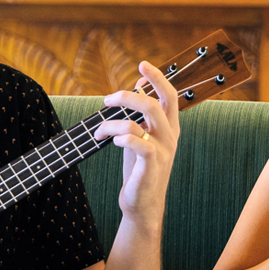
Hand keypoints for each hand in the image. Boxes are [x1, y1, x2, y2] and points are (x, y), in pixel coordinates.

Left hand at [95, 61, 179, 221]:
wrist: (143, 204)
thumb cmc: (140, 169)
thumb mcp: (142, 137)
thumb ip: (141, 115)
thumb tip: (137, 86)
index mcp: (170, 128)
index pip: (170, 95)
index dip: (157, 77)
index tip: (141, 65)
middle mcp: (169, 138)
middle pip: (154, 104)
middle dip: (128, 96)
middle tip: (108, 99)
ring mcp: (162, 153)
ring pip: (138, 123)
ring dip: (112, 123)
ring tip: (99, 131)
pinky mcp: (151, 167)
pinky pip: (138, 144)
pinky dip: (122, 137)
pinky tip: (112, 141)